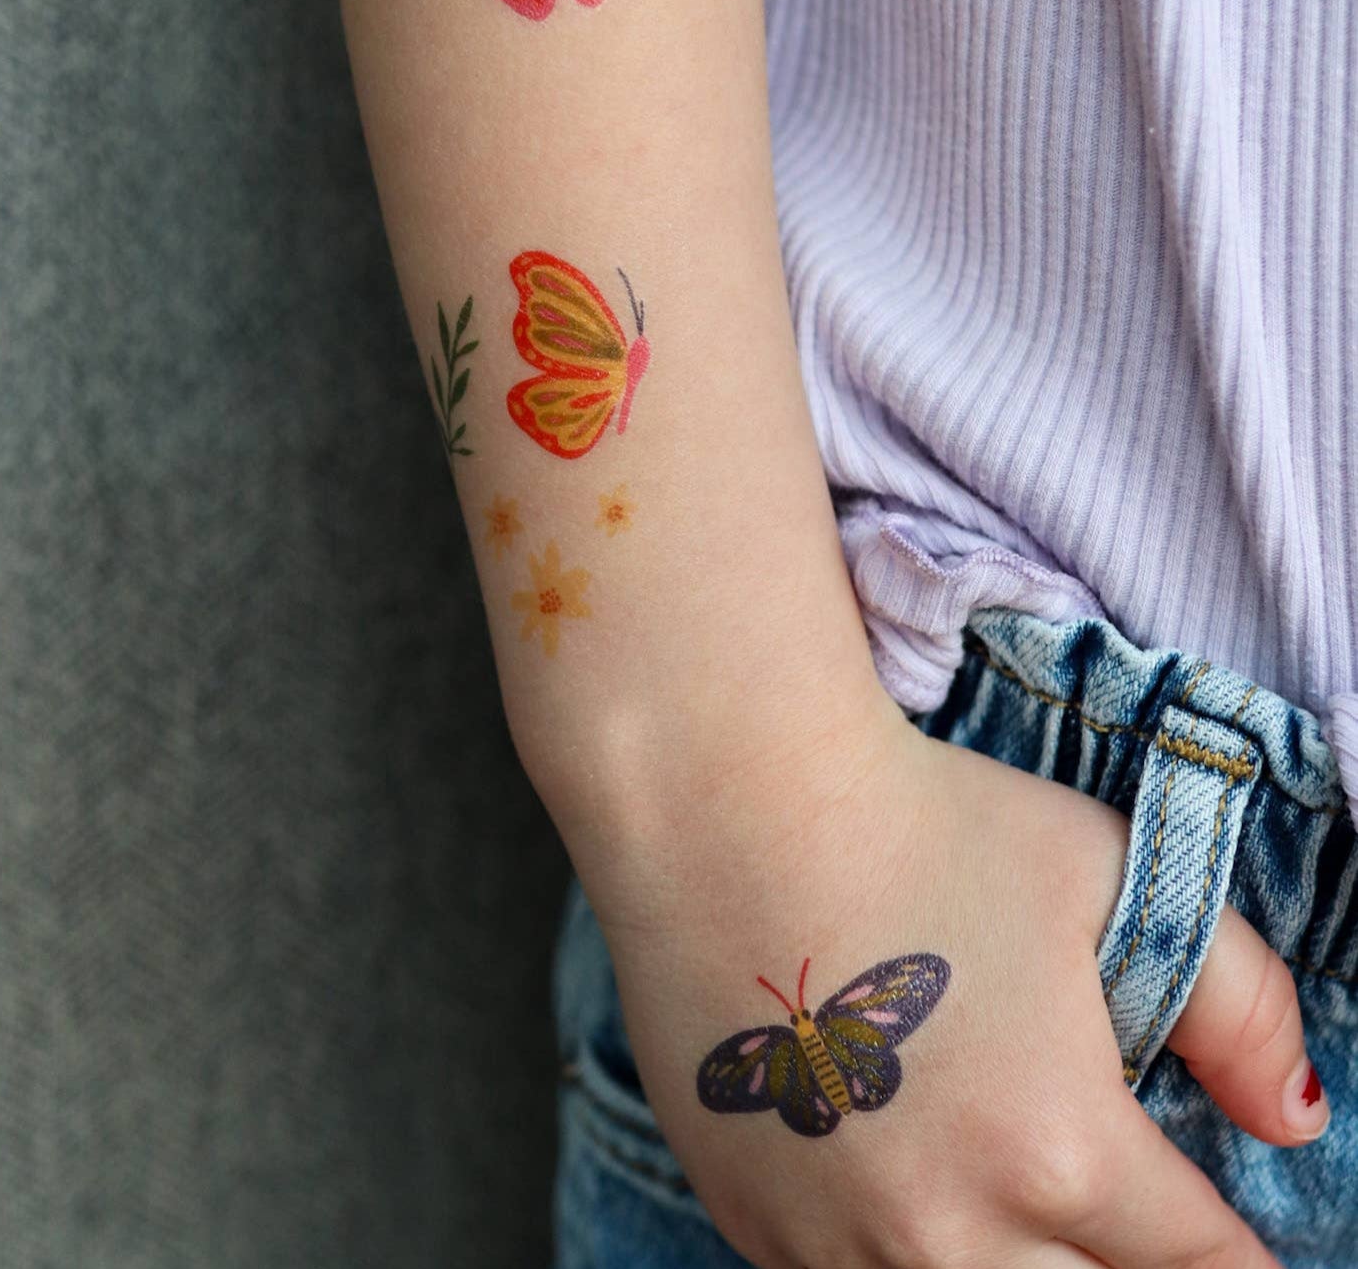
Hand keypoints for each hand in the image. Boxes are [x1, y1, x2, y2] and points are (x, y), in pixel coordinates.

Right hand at [584, 707, 1320, 1267]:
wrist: (724, 798)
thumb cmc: (923, 821)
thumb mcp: (1106, 874)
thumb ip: (1240, 1003)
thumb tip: (1295, 1119)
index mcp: (1059, 1153)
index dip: (1232, 1255)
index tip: (1213, 1230)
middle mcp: (948, 1233)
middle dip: (1113, 1260)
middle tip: (1080, 1182)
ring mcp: (834, 1241)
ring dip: (1001, 1258)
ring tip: (974, 1163)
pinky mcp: (750, 1223)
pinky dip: (890, 1246)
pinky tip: (879, 1159)